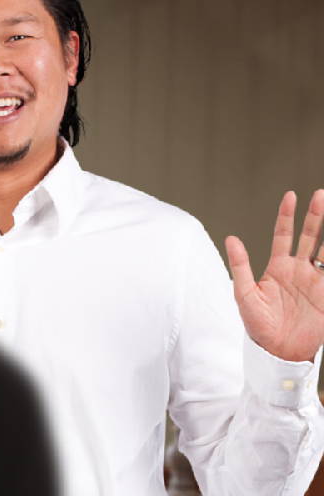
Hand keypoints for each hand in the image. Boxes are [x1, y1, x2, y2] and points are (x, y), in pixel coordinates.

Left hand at [225, 190, 323, 361]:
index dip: (286, 216)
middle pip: (309, 237)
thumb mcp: (244, 293)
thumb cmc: (257, 324)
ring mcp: (315, 281)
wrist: (277, 351)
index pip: (283, 235)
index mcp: (277, 267)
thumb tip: (231, 238)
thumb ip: (240, 265)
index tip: (290, 196)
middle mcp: (298, 270)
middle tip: (321, 195)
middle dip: (316, 216)